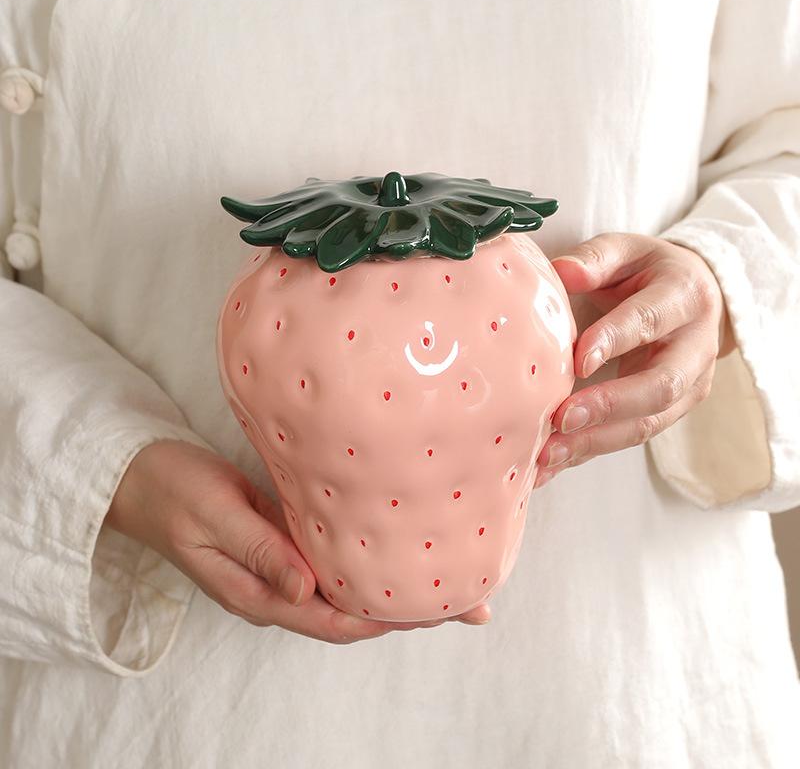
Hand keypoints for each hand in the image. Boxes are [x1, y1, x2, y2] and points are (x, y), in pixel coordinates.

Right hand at [106, 440, 490, 642]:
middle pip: (355, 612)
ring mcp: (284, 567)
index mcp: (262, 593)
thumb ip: (259, 552)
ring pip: (350, 589)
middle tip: (472, 604)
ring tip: (450, 578)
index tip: (440, 612)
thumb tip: (307, 592)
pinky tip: (398, 548)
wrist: (140, 480)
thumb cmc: (173, 493)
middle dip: (412, 610)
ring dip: (397, 586)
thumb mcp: (213, 517)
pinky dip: (371, 560)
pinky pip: (336, 561)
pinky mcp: (285, 541)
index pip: (337, 620)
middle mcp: (281, 588)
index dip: (390, 620)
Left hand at [535, 233, 733, 485]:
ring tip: (547, 454)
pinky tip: (552, 463)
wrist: (693, 297)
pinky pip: (632, 437)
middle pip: (660, 384)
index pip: (650, 321)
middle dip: (610, 405)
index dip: (615, 341)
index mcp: (683, 296)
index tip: (578, 360)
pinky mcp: (672, 412)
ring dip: (595, 441)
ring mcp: (689, 386)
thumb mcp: (625, 251)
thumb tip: (561, 271)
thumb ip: (595, 259)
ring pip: (648, 422)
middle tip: (562, 418)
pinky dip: (590, 451)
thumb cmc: (646, 272)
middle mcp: (695, 346)